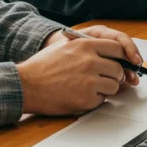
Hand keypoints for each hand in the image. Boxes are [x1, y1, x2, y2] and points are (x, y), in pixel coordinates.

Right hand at [17, 29, 138, 114]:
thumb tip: (109, 52)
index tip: (120, 62)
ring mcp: (89, 81)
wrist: (26, 85)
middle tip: (105, 79)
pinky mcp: (86, 98)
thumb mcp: (66, 46)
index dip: (120, 56)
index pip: (117, 48)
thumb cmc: (42, 66)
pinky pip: (102, 100)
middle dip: (114, 76)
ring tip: (90, 88)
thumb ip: (88, 46)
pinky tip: (81, 96)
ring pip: (114, 86)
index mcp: (85, 45)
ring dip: (106, 89)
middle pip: (118, 69)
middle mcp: (90, 61)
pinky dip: (95, 100)